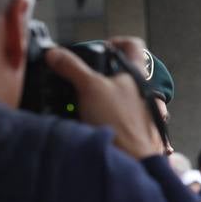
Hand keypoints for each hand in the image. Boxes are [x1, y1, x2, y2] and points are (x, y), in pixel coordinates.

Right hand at [44, 37, 163, 158]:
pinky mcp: (138, 130)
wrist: (133, 160)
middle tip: (85, 79)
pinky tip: (93, 121)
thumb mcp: (89, 87)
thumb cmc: (119, 122)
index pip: (133, 45)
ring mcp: (144, 112)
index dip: (116, 41)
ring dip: (104, 98)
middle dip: (103, 75)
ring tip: (86, 103)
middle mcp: (145, 91)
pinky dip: (108, 116)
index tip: (101, 48)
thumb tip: (54, 54)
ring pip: (123, 96)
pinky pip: (123, 117)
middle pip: (125, 72)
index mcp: (138, 74)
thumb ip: (71, 67)